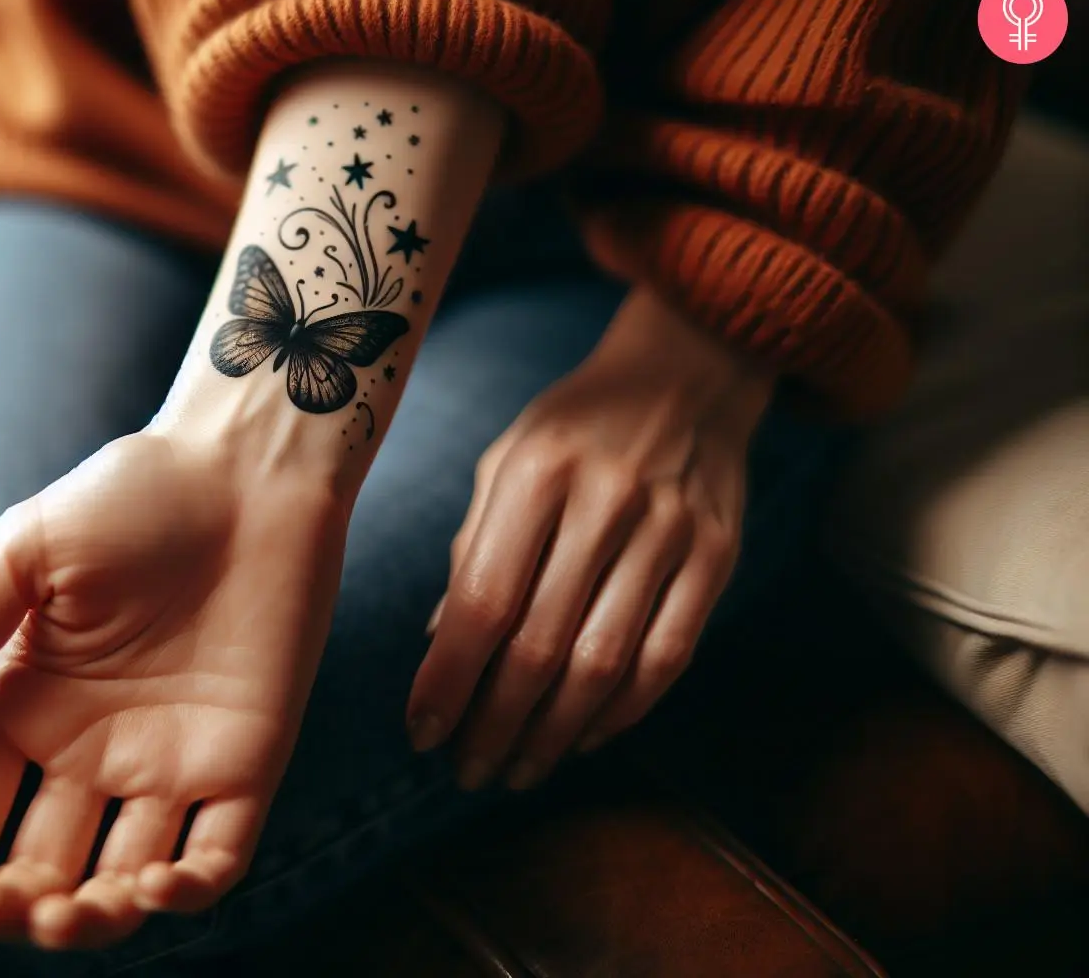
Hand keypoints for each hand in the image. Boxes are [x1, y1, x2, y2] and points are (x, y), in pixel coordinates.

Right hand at [0, 429, 345, 949]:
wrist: (246, 468)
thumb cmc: (130, 495)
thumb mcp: (25, 553)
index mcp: (25, 708)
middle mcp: (90, 752)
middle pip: (35, 865)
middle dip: (5, 906)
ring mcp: (169, 766)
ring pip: (119, 881)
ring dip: (89, 918)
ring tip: (68, 913)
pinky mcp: (246, 764)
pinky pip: (217, 855)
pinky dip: (189, 889)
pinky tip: (155, 885)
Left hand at [407, 288, 772, 789]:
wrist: (689, 372)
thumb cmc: (575, 427)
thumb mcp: (506, 462)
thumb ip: (473, 547)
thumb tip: (439, 644)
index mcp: (535, 475)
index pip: (483, 600)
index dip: (450, 678)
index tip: (423, 731)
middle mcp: (604, 503)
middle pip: (541, 645)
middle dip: (496, 723)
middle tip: (468, 770)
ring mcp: (669, 532)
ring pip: (605, 663)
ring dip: (555, 733)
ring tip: (518, 768)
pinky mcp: (718, 555)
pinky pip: (668, 656)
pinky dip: (623, 711)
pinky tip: (583, 736)